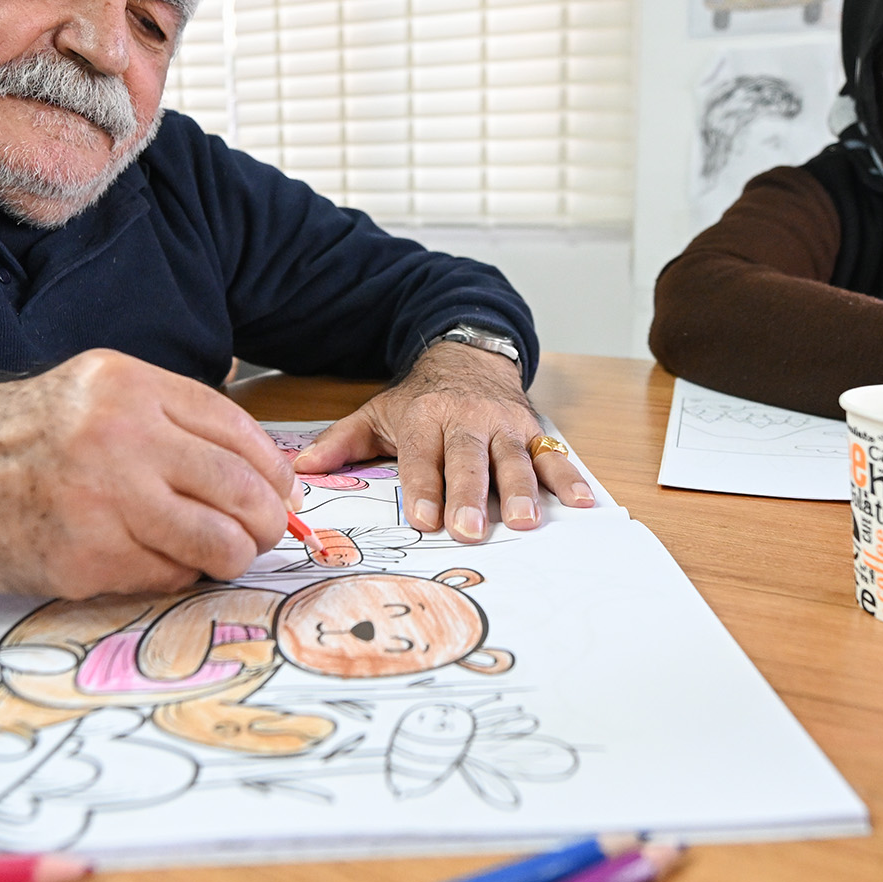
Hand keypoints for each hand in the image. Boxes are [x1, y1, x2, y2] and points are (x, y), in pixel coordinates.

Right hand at [0, 349, 294, 596]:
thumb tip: (257, 462)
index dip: (270, 467)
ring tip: (223, 554)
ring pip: (216, 541)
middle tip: (264, 531)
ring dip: (233, 555)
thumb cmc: (27, 440)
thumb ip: (169, 414)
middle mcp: (120, 437)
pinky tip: (159, 560)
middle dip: (265, 518)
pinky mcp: (88, 556)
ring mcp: (104, 499)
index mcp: (128, 387)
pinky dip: (178, 574)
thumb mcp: (96, 391)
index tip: (279, 489)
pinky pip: (168, 574)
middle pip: (237, 486)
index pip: (233, 428)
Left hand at [294, 341, 592, 542]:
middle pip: (469, 460)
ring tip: (526, 520)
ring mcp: (504, 424)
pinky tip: (581, 501)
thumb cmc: (421, 398)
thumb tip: (301, 470)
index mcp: (424, 418)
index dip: (425, 487)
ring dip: (522, 490)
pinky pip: (553, 454)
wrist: (468, 353)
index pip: (422, 457)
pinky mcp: (533, 429)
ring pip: (513, 458)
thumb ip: (342, 443)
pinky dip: (569, 477)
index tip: (427, 519)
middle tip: (470, 529)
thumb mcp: (377, 413)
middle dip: (470, 495)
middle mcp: (466, 419)